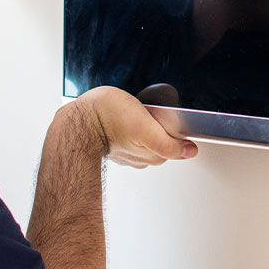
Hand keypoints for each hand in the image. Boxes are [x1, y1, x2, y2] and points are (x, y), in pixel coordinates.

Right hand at [73, 86, 197, 167]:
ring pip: (146, 136)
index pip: (174, 145)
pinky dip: (132, 124)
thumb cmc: (107, 120)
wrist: (78, 119)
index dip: (176, 129)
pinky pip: (131, 133)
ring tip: (138, 110)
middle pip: (161, 140)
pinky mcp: (114, 141)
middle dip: (162, 126)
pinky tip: (126, 115)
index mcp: (150, 156)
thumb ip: (168, 143)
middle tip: (153, 111)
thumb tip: (190, 151)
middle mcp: (139, 158)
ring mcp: (126, 151)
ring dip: (146, 124)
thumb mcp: (145, 127)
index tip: (169, 117)